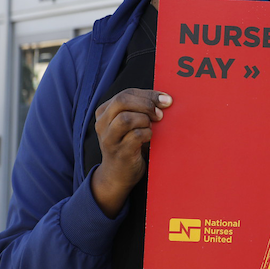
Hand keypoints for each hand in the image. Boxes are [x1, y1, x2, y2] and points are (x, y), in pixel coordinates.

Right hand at [90, 89, 171, 217]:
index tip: (166, 100)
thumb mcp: (131, 123)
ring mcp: (109, 139)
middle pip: (122, 100)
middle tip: (160, 114)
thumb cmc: (129, 144)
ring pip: (126, 118)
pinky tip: (149, 138)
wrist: (118, 175)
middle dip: (146, 104)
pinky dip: (147, 134)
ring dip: (145, 120)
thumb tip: (165, 99)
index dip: (149, 94)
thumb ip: (142, 109)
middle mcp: (102, 124)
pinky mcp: (119, 153)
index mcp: (105, 112)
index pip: (126, 93)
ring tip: (150, 127)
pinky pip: (135, 136)